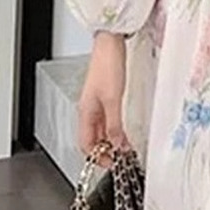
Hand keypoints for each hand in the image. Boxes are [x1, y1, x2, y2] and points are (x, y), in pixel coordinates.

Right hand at [78, 32, 127, 159]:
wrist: (110, 45)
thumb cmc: (107, 66)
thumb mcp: (113, 100)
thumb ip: (114, 124)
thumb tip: (117, 144)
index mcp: (85, 112)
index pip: (85, 144)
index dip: (96, 157)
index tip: (111, 164)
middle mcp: (88, 110)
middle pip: (92, 139)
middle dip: (104, 152)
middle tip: (119, 160)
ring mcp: (96, 105)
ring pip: (100, 131)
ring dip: (110, 142)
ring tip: (123, 150)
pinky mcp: (105, 98)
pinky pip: (107, 121)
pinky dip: (114, 131)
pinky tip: (123, 134)